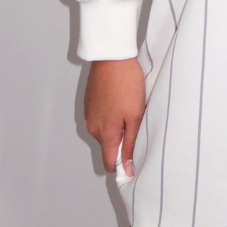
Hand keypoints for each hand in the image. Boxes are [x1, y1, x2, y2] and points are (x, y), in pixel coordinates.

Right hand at [84, 58, 145, 177]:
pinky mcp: (89, 102)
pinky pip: (100, 118)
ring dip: (116, 126)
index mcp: (105, 134)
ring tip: (130, 109)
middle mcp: (93, 127)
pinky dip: (110, 115)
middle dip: (122, 141)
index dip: (122, 166)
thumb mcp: (135, 116)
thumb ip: (130, 144)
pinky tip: (120, 101)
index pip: (109, 163)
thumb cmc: (127, 84)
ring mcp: (89, 114)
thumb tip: (127, 168)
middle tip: (138, 124)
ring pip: (104, 131)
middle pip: (108, 146)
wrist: (112, 57)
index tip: (134, 163)